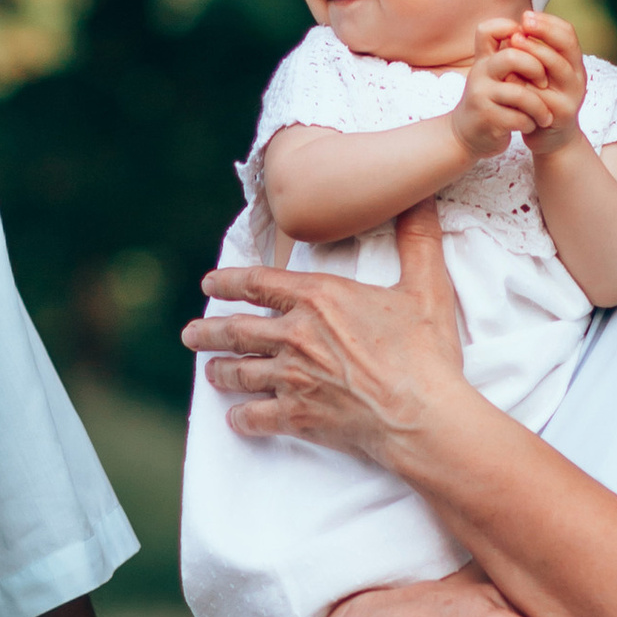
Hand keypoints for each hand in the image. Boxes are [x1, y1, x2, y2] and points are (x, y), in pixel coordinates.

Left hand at [185, 195, 470, 460]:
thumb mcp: (426, 287)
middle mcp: (295, 335)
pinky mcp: (296, 416)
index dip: (228, 281)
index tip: (210, 283)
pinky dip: (241, 417)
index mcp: (318, 299)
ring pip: (239, 372)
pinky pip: (255, 416)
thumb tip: (422, 199)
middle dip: (207, 331)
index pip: (257, 283)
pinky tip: (236, 418)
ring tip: (209, 371)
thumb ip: (418, 240)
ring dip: (219, 371)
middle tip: (190, 333)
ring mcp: (291, 378)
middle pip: (235, 330)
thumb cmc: (424, 352)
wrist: (421, 414)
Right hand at [450, 25, 560, 161]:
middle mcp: (480, 73)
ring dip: (539, 107)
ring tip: (545, 115)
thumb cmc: (490, 100)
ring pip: (520, 93)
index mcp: (484, 59)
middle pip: (511, 56)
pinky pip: (519, 118)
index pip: (487, 30)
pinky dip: (531, 123)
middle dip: (536, 68)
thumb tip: (537, 29)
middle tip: (544, 83)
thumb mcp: (494, 73)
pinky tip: (531, 125)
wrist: (467, 135)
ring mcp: (481, 96)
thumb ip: (511, 53)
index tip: (528, 44)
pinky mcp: (486, 119)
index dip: (510, 28)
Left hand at [511, 9, 588, 155]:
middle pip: (566, 47)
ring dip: (535, 52)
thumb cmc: (541, 100)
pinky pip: (544, 95)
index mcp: (573, 63)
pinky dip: (527, 83)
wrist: (551, 140)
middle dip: (543, 32)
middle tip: (521, 24)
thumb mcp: (540, 74)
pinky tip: (510, 76)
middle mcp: (577, 77)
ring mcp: (571, 96)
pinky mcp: (560, 115)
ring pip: (558, 68)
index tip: (525, 15)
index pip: (568, 34)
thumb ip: (535, 52)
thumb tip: (519, 24)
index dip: (548, 22)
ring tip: (514, 42)